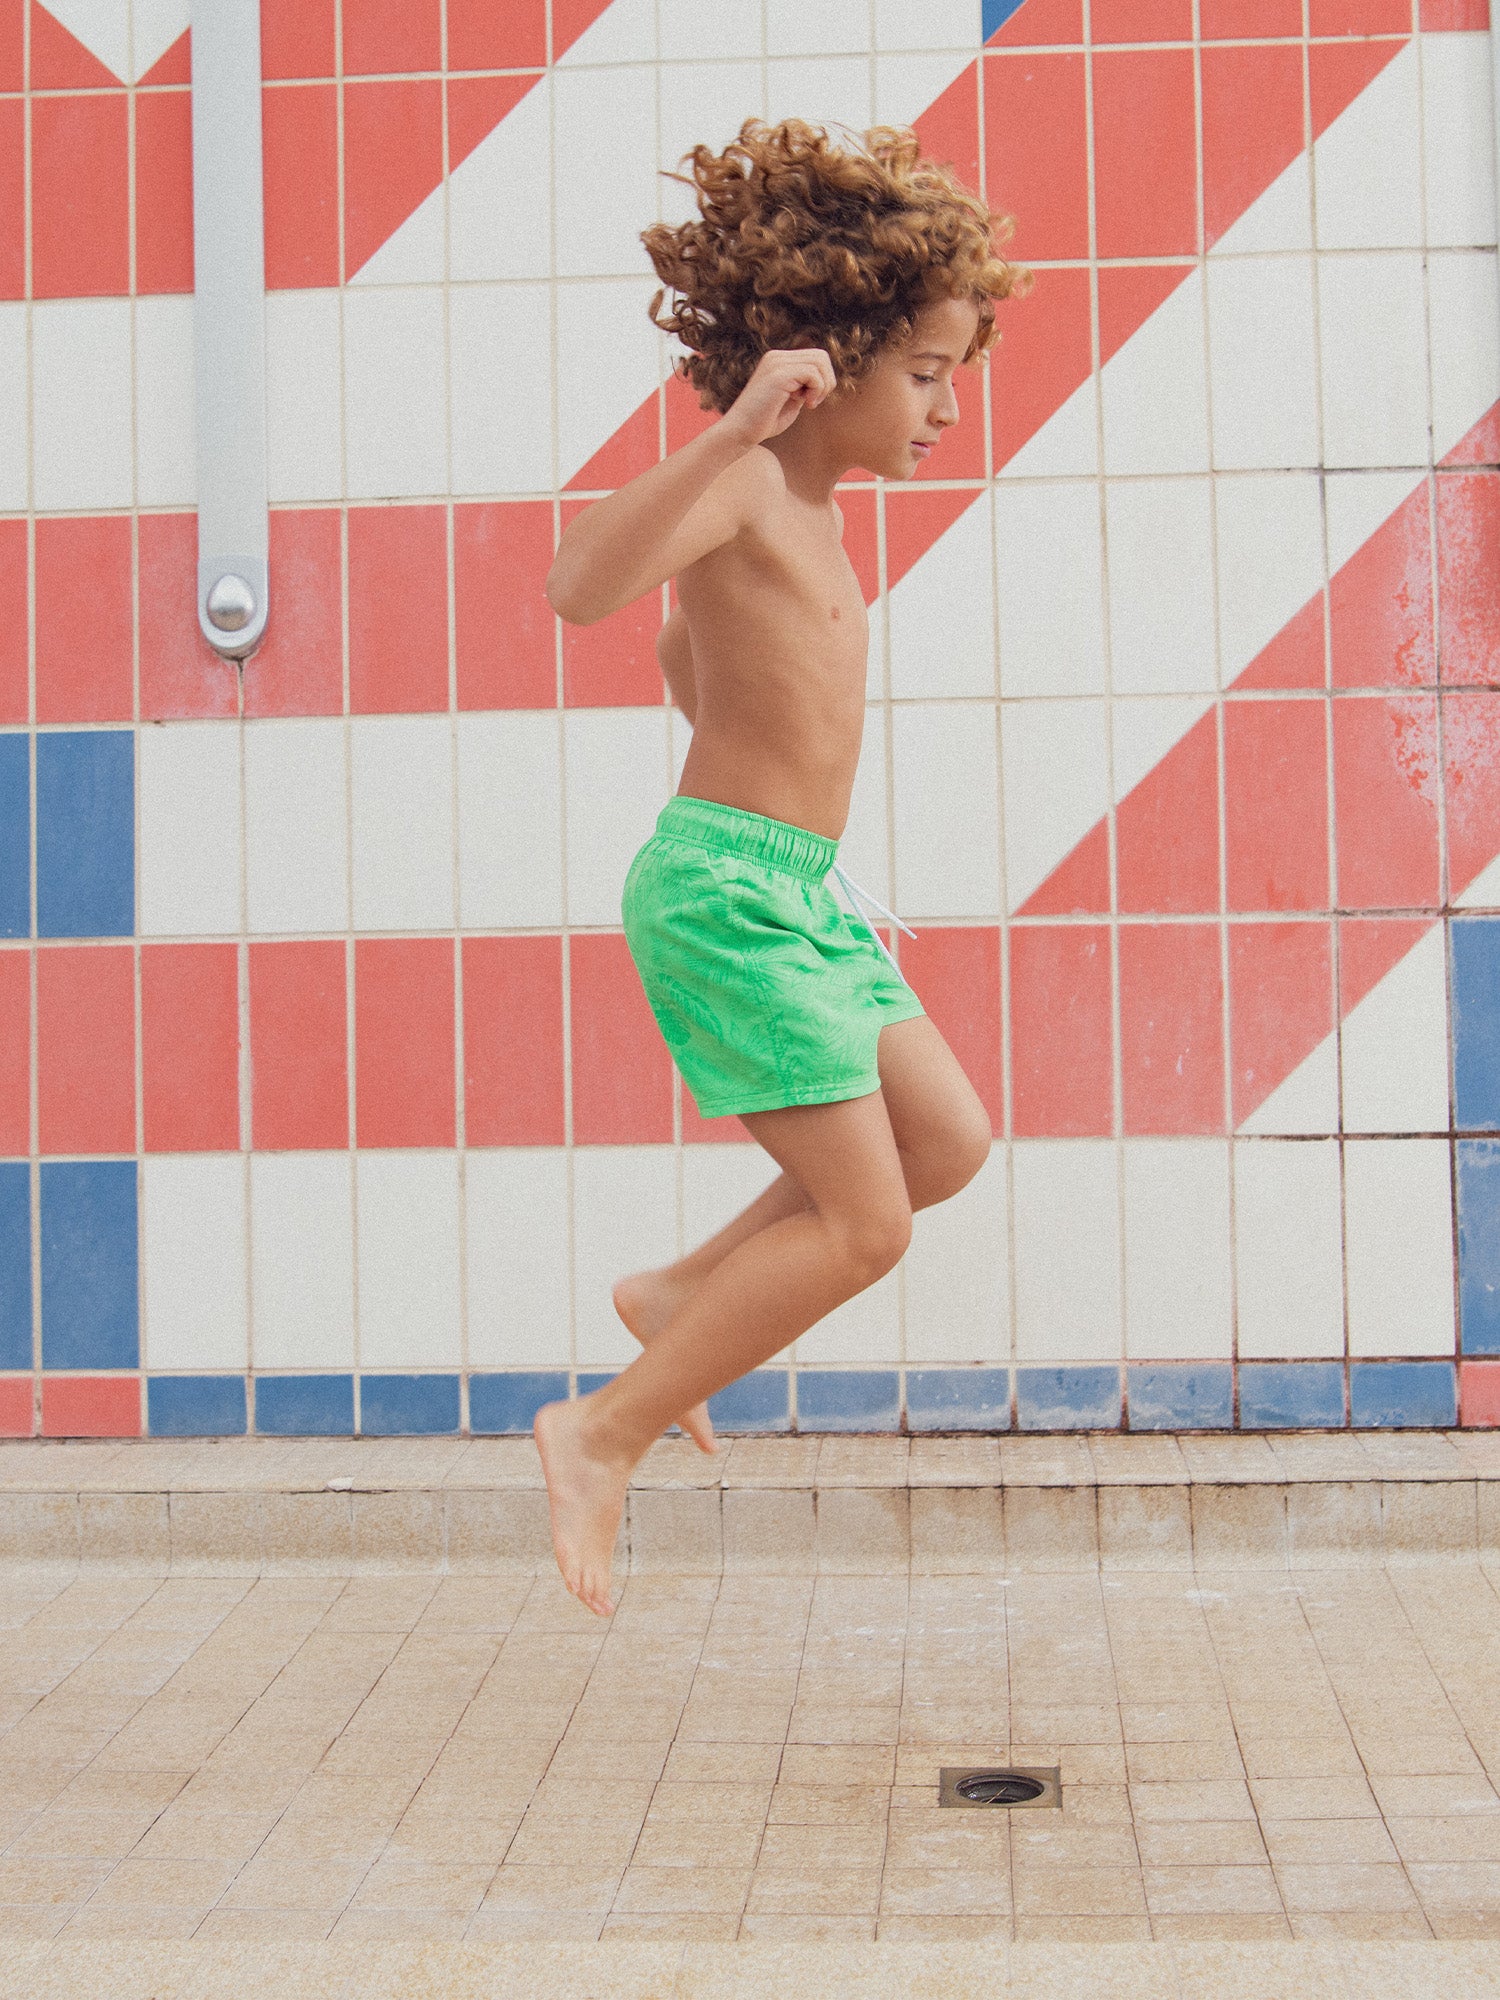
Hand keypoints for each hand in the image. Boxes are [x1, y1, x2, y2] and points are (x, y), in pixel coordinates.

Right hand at [722, 346, 836, 446]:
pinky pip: (813, 373)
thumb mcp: (790, 400)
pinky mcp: (779, 374)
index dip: (822, 380)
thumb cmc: (764, 423)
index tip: (810, 400)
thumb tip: (826, 379)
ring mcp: (777, 363)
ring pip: (820, 362)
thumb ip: (804, 387)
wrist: (739, 432)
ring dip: (822, 387)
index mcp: (778, 361)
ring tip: (808, 404)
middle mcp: (777, 357)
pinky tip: (804, 405)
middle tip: (812, 403)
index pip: (815, 357)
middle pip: (821, 356)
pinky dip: (816, 391)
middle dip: (826, 381)